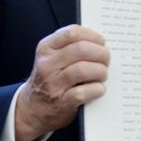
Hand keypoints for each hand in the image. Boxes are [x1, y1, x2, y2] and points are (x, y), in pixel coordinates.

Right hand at [14, 25, 109, 140]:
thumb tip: (101, 42)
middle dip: (101, 53)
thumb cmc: (50, 79)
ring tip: (103, 75)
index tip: (101, 42)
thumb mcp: (53, 58)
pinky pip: (83, 92)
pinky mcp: (60, 102)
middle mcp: (47, 64)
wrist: (33, 108)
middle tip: (106, 60)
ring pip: (83, 69)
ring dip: (100, 71)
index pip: (72, 32)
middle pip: (81, 49)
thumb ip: (71, 47)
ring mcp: (52, 84)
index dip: (92, 36)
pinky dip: (96, 89)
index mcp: (46, 48)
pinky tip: (99, 89)